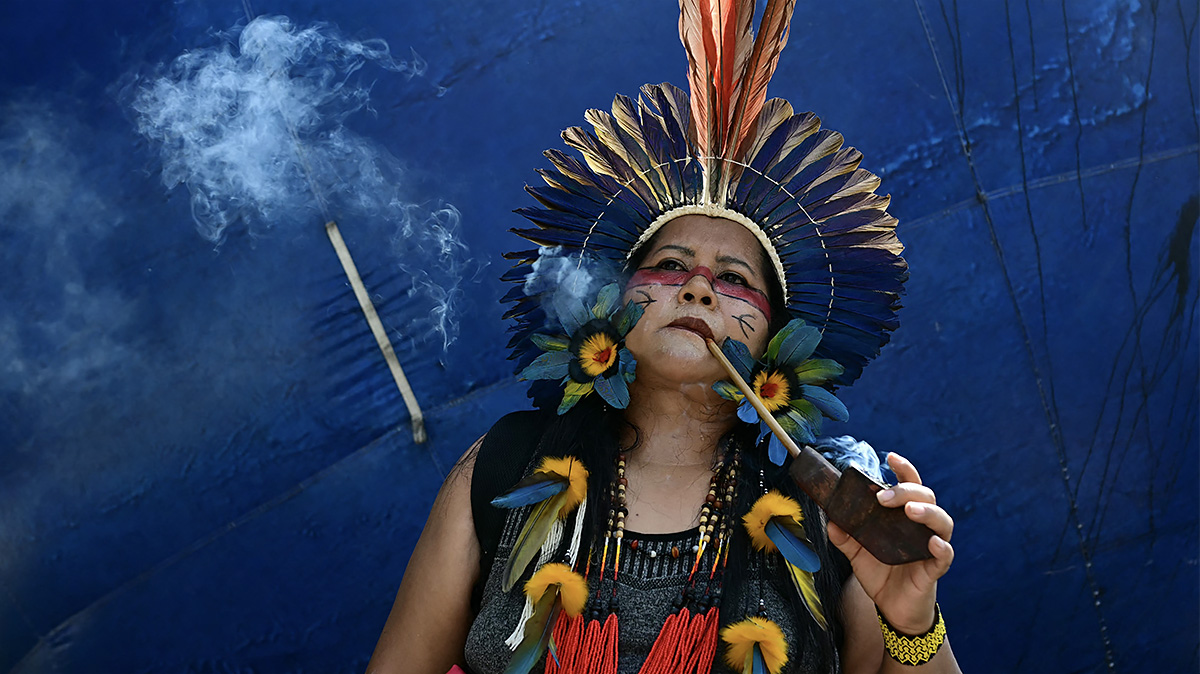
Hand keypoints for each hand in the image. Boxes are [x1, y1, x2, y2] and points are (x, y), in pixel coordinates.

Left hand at [827, 452, 954, 634]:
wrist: (892, 609)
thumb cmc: (881, 575)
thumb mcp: (857, 553)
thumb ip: (845, 536)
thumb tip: (829, 519)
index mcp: (903, 517)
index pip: (910, 486)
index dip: (904, 469)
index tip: (890, 456)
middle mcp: (921, 526)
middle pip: (926, 497)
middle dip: (906, 490)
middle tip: (883, 496)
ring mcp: (931, 546)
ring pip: (942, 521)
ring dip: (927, 512)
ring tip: (910, 511)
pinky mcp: (935, 569)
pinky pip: (945, 554)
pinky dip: (941, 547)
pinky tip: (932, 542)